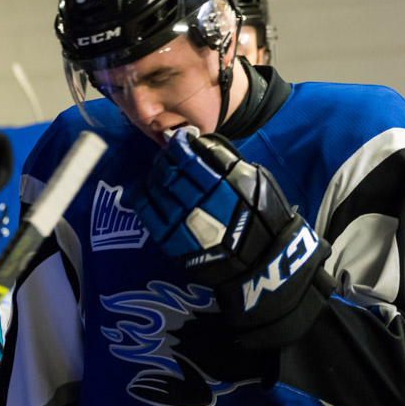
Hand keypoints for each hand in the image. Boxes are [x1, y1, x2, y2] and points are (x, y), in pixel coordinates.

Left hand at [132, 132, 332, 345]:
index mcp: (221, 183)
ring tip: (156, 172)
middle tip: (166, 157)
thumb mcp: (256, 181)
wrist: (260, 263)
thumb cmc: (264, 218)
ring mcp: (183, 222)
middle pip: (170, 172)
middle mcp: (199, 201)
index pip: (190, 157)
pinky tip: (141, 189)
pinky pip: (148, 214)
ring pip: (156, 190)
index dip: (180, 146)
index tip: (179, 142)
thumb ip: (228, 162)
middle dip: (165, 160)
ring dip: (153, 176)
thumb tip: (202, 146)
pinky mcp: (172, 241)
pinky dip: (141, 197)